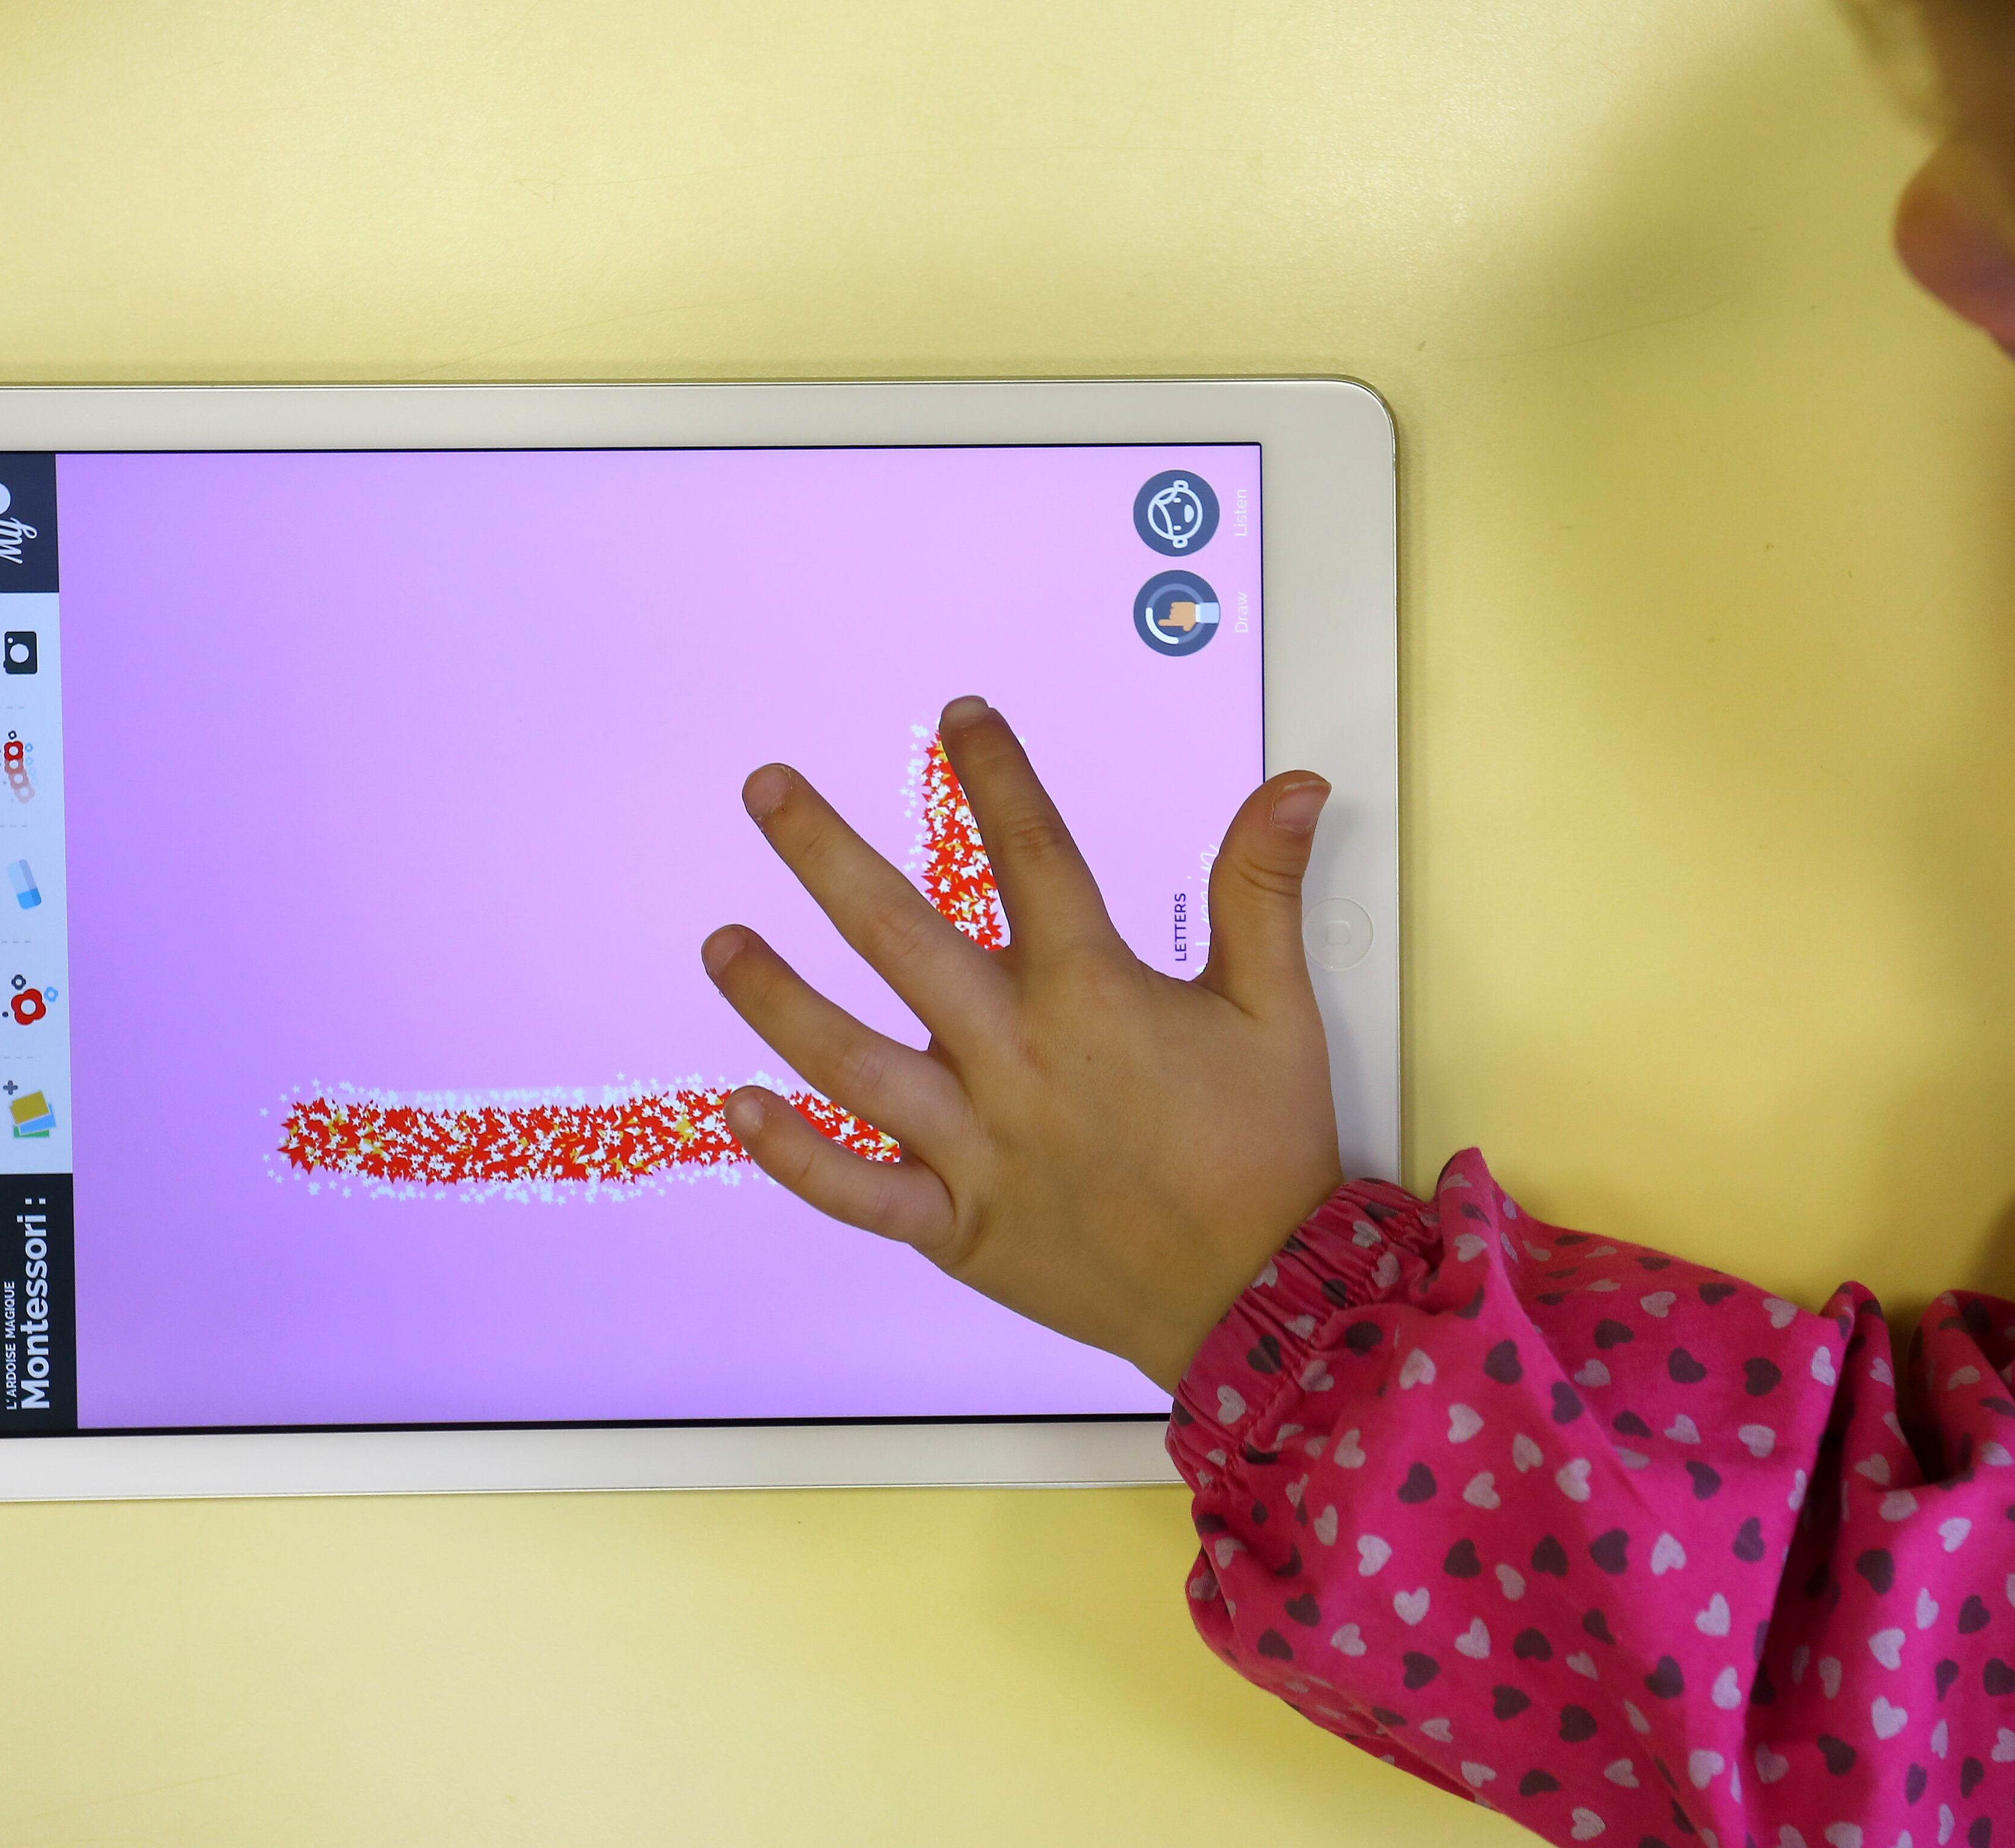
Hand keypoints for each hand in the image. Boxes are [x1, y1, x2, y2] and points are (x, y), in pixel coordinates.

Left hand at [699, 695, 1347, 1390]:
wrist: (1260, 1298)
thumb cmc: (1265, 1149)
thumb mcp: (1278, 1007)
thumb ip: (1262, 888)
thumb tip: (1296, 783)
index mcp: (1092, 992)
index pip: (1031, 852)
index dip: (994, 774)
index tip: (960, 716)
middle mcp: (1016, 1056)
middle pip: (899, 935)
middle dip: (824, 854)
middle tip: (764, 789)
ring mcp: (976, 1144)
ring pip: (850, 1058)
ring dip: (776, 995)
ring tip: (719, 942)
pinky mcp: (956, 1224)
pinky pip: (855, 1188)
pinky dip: (792, 1153)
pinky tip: (737, 1106)